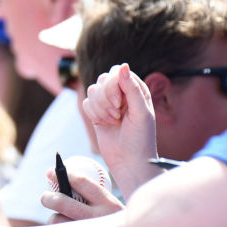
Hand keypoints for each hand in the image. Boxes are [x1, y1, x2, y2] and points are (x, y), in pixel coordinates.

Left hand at [41, 169, 123, 222]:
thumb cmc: (113, 224)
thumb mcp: (110, 207)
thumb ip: (90, 196)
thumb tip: (58, 179)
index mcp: (108, 203)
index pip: (81, 181)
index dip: (61, 174)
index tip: (50, 172)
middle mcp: (99, 218)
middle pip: (62, 202)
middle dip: (48, 197)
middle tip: (46, 197)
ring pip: (57, 220)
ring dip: (54, 217)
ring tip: (59, 218)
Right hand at [83, 64, 157, 196]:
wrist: (128, 160)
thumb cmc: (140, 138)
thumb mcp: (141, 113)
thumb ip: (132, 89)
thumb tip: (123, 66)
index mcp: (136, 89)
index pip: (117, 72)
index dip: (114, 85)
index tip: (119, 103)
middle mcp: (121, 93)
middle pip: (103, 79)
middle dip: (106, 98)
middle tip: (116, 114)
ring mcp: (108, 102)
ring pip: (92, 91)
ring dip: (100, 108)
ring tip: (112, 121)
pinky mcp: (96, 113)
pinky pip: (86, 103)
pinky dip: (93, 114)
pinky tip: (104, 124)